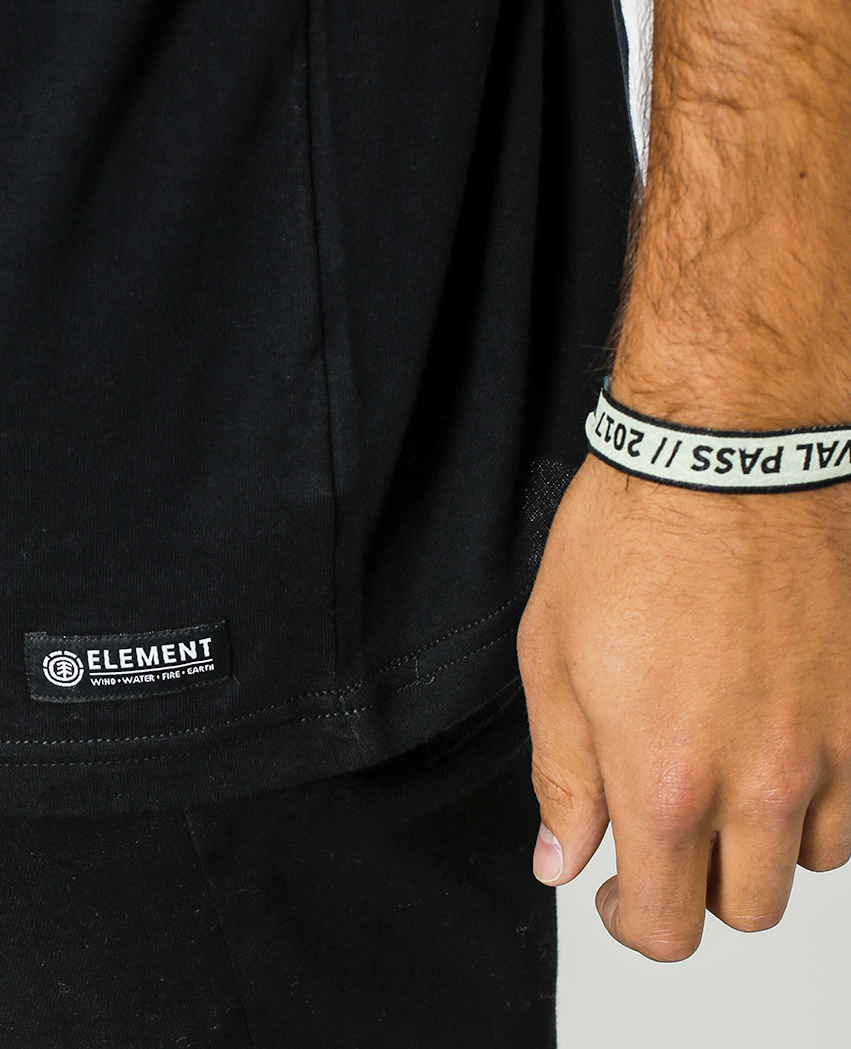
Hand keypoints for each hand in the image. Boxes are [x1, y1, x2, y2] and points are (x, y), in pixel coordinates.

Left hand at [516, 451, 850, 959]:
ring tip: (724, 775)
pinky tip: (777, 742)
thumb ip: (562, 775)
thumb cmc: (634, 533)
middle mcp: (760, 780)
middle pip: (746, 908)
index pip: (666, 923)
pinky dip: (821, 795)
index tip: (614, 894)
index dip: (629, 922)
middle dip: (696, 885)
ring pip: (812, 861)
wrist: (729, 454)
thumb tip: (562, 857)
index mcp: (666, 776)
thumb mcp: (553, 653)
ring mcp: (830, 747)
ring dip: (765, 840)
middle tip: (665, 830)